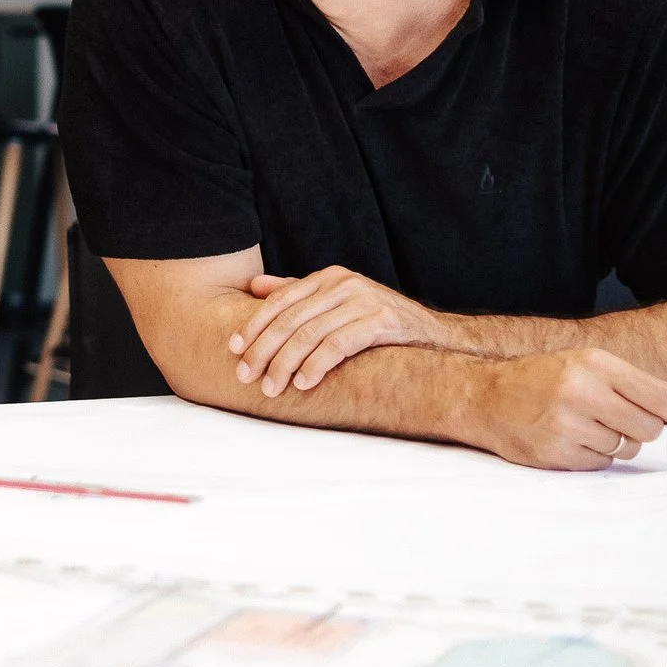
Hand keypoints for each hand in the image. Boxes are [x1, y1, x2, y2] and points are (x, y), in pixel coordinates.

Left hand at [232, 268, 446, 396]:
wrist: (433, 335)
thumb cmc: (378, 322)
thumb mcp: (336, 303)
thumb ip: (298, 294)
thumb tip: (255, 287)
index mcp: (327, 278)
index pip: (279, 301)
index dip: (253, 325)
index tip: (233, 348)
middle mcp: (342, 284)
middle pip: (290, 319)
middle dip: (262, 350)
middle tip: (245, 376)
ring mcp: (363, 300)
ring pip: (310, 334)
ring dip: (285, 364)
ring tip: (271, 388)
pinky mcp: (381, 320)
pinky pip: (339, 344)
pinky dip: (317, 365)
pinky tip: (304, 383)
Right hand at [475, 347, 666, 469]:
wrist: (485, 397)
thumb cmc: (547, 380)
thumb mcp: (594, 370)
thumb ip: (648, 386)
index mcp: (595, 364)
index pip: (659, 396)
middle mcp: (581, 391)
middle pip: (648, 428)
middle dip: (643, 429)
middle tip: (621, 420)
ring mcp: (567, 424)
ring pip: (626, 448)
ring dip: (616, 442)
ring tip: (586, 426)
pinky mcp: (556, 453)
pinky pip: (602, 463)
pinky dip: (595, 456)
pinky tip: (572, 439)